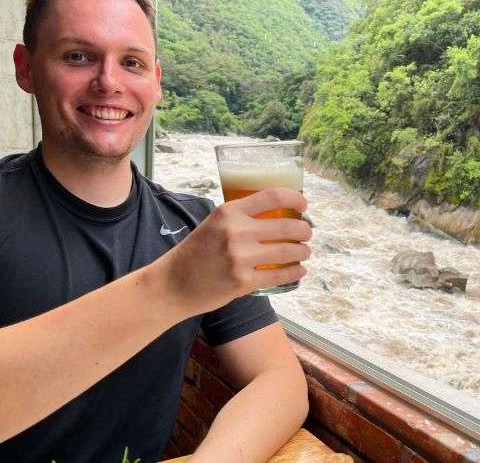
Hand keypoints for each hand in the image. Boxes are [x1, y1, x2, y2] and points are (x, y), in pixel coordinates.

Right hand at [155, 188, 311, 314]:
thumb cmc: (195, 252)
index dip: (296, 198)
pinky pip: (280, 276)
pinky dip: (295, 273)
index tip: (304, 205)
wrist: (172, 284)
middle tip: (307, 233)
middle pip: (288, 226)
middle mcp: (236, 232)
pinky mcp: (243, 282)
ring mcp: (241, 258)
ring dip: (304, 252)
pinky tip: (299, 270)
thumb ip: (240, 218)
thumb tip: (275, 213)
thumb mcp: (214, 224)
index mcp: (229, 212)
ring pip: (289, 251)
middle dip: (305, 230)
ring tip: (305, 252)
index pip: (273, 196)